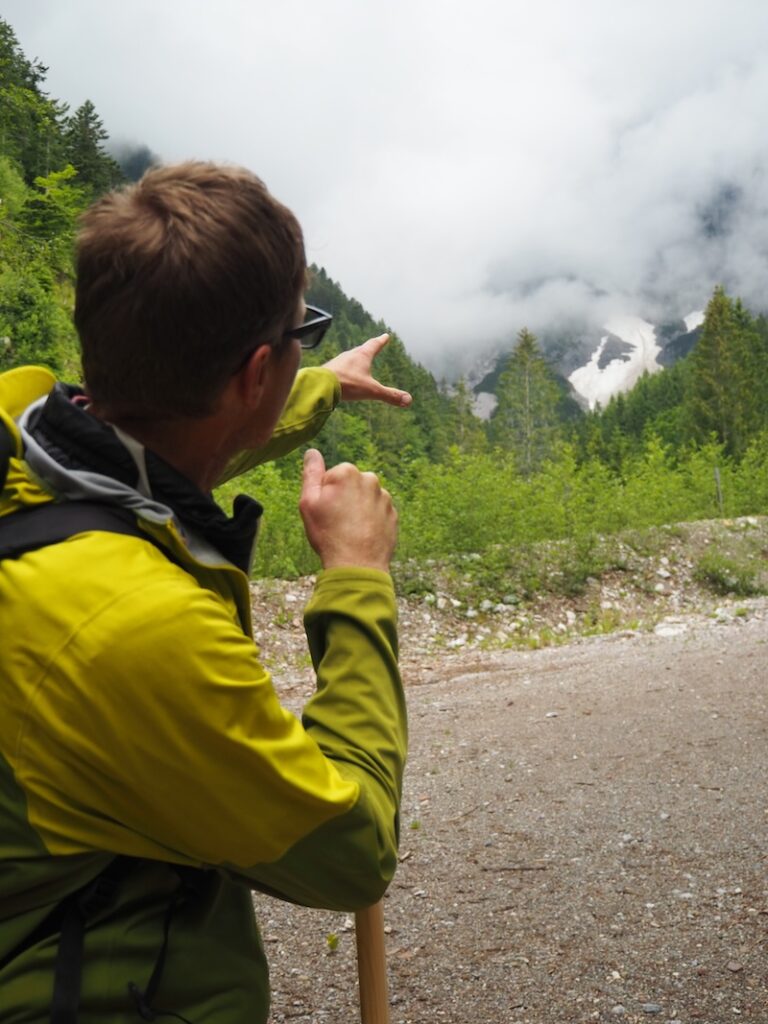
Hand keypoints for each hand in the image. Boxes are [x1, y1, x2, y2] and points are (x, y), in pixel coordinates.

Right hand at [299, 449, 396, 571]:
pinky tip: (362, 536)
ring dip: (357, 510)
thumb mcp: (308, 502)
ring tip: (349, 531)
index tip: (325, 511)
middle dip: (343, 499)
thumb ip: (311, 473)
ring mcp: (384, 498)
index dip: (325, 494)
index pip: (332, 477)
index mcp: (347, 472)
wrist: (357, 564)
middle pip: (350, 485)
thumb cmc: (328, 533)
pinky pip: (377, 513)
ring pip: (364, 499)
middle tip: (336, 522)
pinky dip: (370, 521)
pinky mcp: (393, 515)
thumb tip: (312, 452)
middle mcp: (370, 480)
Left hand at [323, 335, 412, 407]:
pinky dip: (345, 367)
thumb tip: (408, 400)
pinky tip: (343, 373)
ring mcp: (338, 362)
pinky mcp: (329, 369)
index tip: (385, 335)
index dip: (381, 341)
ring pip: (349, 357)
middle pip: (362, 349)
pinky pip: (340, 366)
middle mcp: (350, 355)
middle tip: (373, 344)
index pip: (374, 345)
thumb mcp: (372, 391)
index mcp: (362, 356)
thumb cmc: (347, 384)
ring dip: (356, 357)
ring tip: (358, 358)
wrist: (320, 385)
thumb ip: (389, 395)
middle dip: (369, 347)